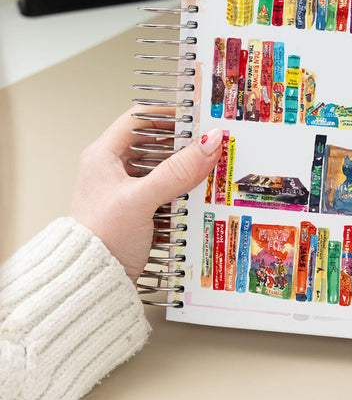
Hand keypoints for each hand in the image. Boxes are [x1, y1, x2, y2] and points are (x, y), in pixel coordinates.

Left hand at [69, 107, 221, 283]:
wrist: (92, 285)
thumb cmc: (99, 240)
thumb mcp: (141, 199)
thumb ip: (177, 170)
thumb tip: (209, 142)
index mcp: (104, 156)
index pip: (140, 118)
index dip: (168, 114)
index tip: (196, 116)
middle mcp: (114, 170)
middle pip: (157, 143)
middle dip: (184, 143)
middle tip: (210, 142)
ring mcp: (128, 190)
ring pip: (165, 167)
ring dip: (187, 168)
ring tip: (210, 166)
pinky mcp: (140, 210)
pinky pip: (169, 189)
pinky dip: (185, 188)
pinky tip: (201, 191)